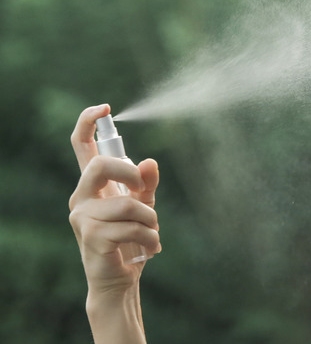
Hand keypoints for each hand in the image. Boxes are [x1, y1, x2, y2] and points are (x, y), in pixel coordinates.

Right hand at [68, 104, 160, 296]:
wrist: (120, 279)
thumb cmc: (130, 239)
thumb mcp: (144, 206)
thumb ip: (146, 183)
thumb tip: (150, 162)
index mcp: (93, 186)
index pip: (81, 146)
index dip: (88, 123)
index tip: (105, 108)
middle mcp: (82, 197)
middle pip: (100, 166)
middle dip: (130, 175)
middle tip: (144, 191)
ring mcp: (83, 217)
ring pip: (127, 204)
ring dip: (150, 219)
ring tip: (152, 234)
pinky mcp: (91, 237)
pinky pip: (131, 227)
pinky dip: (150, 238)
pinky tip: (150, 249)